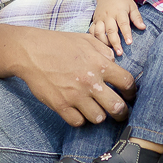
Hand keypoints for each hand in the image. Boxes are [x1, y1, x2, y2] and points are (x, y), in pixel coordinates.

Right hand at [16, 28, 135, 127]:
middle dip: (121, 112)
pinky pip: (78, 122)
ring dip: (98, 115)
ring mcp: (75, 95)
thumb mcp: (86, 40)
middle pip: (117, 107)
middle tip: (119, 113)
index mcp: (100, 64)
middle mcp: (90, 82)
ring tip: (95, 109)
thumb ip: (104, 51)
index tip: (129, 95)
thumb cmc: (59, 43)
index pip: (127, 83)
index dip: (132, 91)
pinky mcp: (60, 105)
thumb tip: (115, 62)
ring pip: (98, 118)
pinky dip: (80, 119)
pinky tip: (78, 111)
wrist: (31, 51)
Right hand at [89, 0, 144, 55]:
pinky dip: (95, 39)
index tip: (129, 43)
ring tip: (110, 50)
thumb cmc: (123, 1)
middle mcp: (108, 15)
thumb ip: (137, 17)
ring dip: (104, 42)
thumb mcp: (132, 6)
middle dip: (115, 42)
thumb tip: (143, 28)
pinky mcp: (94, 20)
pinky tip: (100, 45)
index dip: (126, 33)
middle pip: (110, 30)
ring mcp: (100, 18)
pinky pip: (92, 31)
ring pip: (99, 32)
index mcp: (119, 11)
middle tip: (120, 53)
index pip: (123, 23)